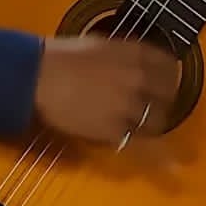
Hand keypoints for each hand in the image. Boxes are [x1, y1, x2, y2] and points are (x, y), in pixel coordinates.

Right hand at [33, 36, 179, 144]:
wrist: (36, 76)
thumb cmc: (60, 56)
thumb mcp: (100, 45)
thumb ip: (124, 55)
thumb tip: (135, 64)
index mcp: (136, 54)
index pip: (169, 66)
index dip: (169, 77)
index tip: (165, 83)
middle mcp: (139, 78)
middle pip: (168, 96)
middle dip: (163, 102)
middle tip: (155, 107)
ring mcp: (129, 106)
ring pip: (156, 122)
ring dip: (151, 124)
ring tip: (143, 128)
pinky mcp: (115, 130)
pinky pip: (138, 142)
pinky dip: (145, 148)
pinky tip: (160, 160)